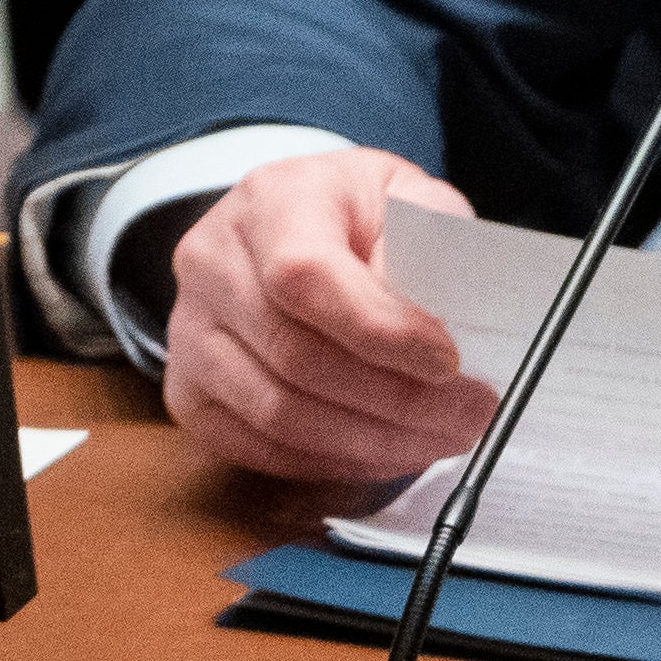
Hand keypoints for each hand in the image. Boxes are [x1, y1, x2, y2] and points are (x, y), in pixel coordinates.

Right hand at [162, 147, 501, 483]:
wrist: (295, 226)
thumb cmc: (359, 216)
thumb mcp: (408, 198)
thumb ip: (429, 243)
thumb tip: (440, 320)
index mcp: (271, 200)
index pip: (306, 275)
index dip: (380, 330)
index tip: (448, 362)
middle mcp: (212, 263)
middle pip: (296, 356)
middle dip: (397, 400)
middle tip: (470, 415)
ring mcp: (190, 333)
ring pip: (278, 414)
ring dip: (373, 441)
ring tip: (441, 438)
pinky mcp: (190, 393)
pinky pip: (261, 448)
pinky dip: (335, 462)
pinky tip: (389, 450)